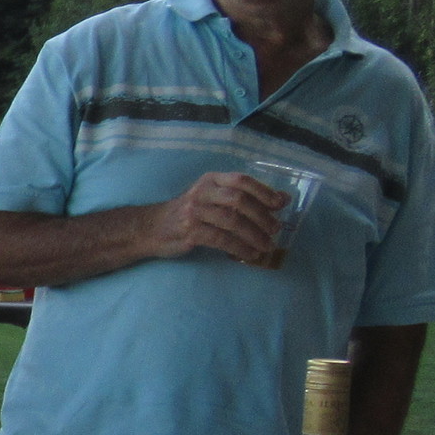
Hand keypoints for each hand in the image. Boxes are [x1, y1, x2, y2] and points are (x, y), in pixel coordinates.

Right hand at [151, 173, 284, 265]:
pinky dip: (239, 248)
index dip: (264, 191)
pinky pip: (221, 239)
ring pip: (232, 221)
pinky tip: (249, 254)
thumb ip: (243, 197)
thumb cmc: (189, 213)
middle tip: (275, 230)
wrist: (151, 228)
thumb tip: (283, 199)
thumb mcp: (213, 198)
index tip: (281, 205)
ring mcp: (194, 212)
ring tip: (266, 246)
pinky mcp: (190, 232)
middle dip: (261, 216)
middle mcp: (202, 192)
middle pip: (238, 200)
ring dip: (254, 235)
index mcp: (211, 180)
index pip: (241, 180)